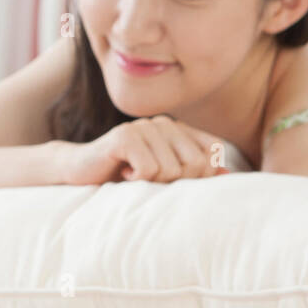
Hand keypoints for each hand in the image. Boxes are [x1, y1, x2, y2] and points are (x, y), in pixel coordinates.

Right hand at [55, 116, 230, 184]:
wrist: (79, 172)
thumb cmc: (123, 177)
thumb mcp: (163, 177)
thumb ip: (195, 174)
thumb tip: (227, 173)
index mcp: (177, 129)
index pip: (212, 152)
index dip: (200, 175)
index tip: (172, 181)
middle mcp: (163, 123)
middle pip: (196, 164)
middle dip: (175, 182)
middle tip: (150, 182)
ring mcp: (144, 127)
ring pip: (173, 170)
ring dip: (153, 184)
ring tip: (134, 177)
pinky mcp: (125, 136)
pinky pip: (149, 169)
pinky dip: (137, 181)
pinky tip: (123, 174)